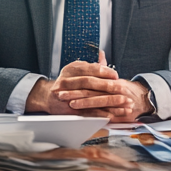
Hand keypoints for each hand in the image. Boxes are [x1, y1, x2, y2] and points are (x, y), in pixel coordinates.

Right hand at [26, 52, 150, 118]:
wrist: (48, 97)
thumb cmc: (66, 82)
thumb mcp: (76, 70)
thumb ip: (91, 65)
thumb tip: (103, 56)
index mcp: (71, 69)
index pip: (90, 69)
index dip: (104, 72)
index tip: (116, 75)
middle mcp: (67, 81)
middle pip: (90, 83)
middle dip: (108, 86)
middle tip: (122, 89)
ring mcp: (67, 96)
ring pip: (90, 98)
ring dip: (109, 102)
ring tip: (123, 103)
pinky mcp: (69, 109)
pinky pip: (87, 112)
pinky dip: (100, 114)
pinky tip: (112, 114)